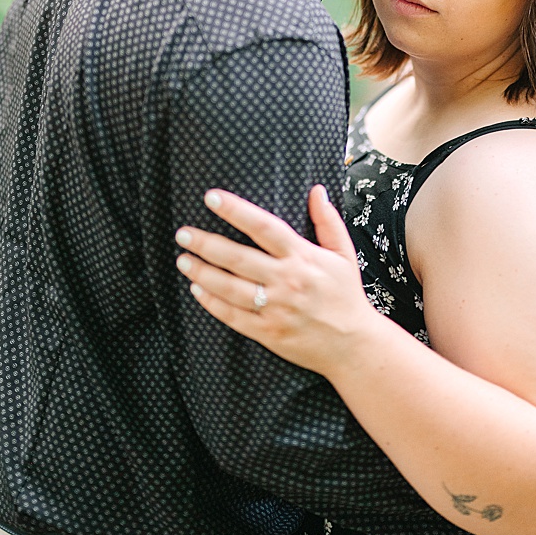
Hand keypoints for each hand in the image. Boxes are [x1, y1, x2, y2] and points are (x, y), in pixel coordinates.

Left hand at [175, 185, 382, 376]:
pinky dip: (211, 302)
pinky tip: (197, 290)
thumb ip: (328, 221)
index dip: (236, 211)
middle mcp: (287, 280)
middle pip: (238, 258)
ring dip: (201, 272)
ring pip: (229, 287)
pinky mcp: (267, 332)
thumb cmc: (346, 295)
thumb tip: (316, 191)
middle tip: (183, 233)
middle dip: (206, 243)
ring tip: (183, 259)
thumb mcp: (344, 254)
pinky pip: (231, 315)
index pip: (264, 227)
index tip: (212, 197)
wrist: (352, 343)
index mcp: (304, 257)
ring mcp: (275, 308)